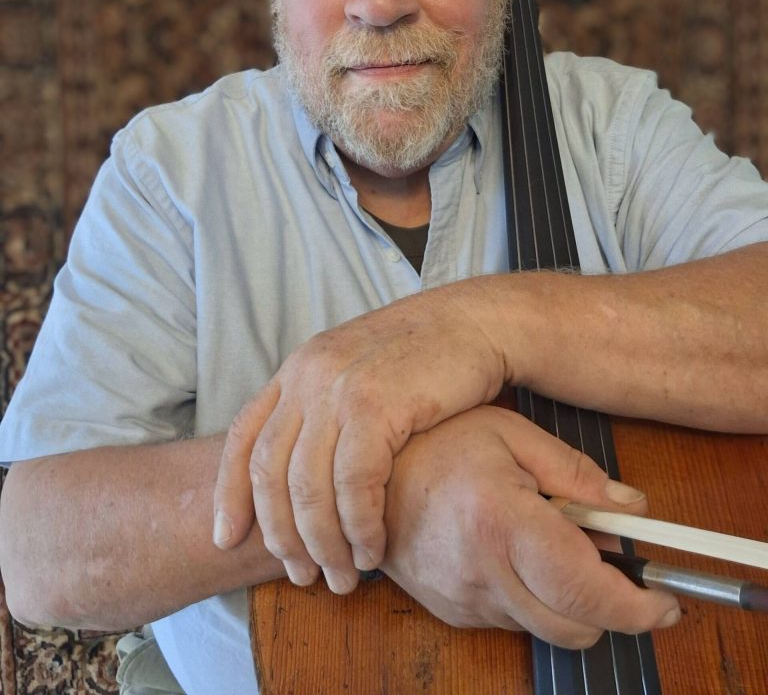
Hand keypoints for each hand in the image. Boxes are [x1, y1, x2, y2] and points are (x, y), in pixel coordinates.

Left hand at [212, 283, 511, 591]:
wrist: (475, 322)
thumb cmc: (427, 355)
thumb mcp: (358, 371)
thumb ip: (326, 409)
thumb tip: (304, 473)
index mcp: (299, 368)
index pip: (243, 436)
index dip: (229, 493)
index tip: (227, 540)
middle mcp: (309, 375)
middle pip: (270, 472)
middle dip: (282, 535)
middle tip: (304, 577)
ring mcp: (339, 387)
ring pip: (307, 486)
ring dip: (323, 543)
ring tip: (344, 575)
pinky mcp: (375, 403)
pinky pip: (353, 483)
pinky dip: (359, 526)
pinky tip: (373, 548)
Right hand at [382, 406, 680, 647]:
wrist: (364, 472)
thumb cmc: (437, 443)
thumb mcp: (513, 435)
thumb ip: (576, 475)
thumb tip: (631, 508)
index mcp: (502, 523)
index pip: (588, 592)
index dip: (638, 607)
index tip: (663, 601)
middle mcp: (483, 573)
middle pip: (576, 627)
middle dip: (608, 605)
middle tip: (607, 557)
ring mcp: (464, 600)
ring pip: (547, 629)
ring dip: (567, 599)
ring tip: (548, 540)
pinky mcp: (452, 613)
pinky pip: (513, 622)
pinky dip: (532, 599)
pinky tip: (514, 552)